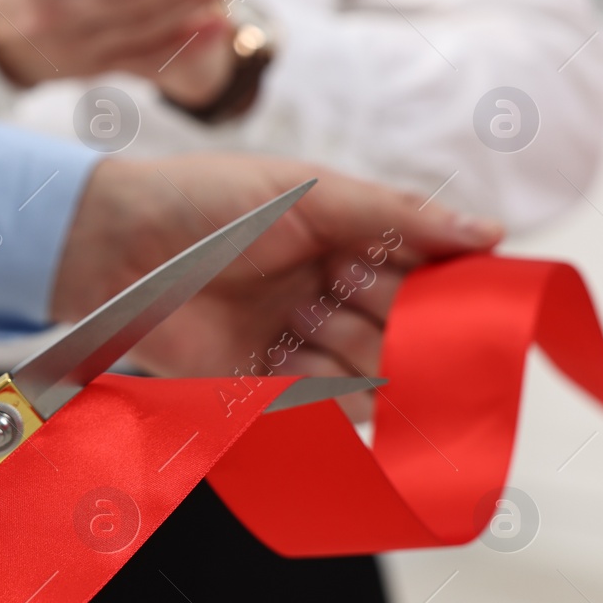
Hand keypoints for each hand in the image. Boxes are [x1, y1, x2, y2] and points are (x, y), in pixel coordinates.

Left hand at [52, 155, 504, 418]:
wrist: (112, 246)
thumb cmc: (203, 202)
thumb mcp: (306, 192)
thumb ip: (395, 214)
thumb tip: (490, 233)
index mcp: (347, 241)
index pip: (424, 272)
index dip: (450, 288)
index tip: (477, 299)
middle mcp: (329, 294)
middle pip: (401, 329)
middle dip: (404, 325)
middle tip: (385, 312)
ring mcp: (296, 342)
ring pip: (367, 372)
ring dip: (362, 359)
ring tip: (332, 329)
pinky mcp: (261, 386)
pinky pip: (319, 410)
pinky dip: (329, 401)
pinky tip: (319, 376)